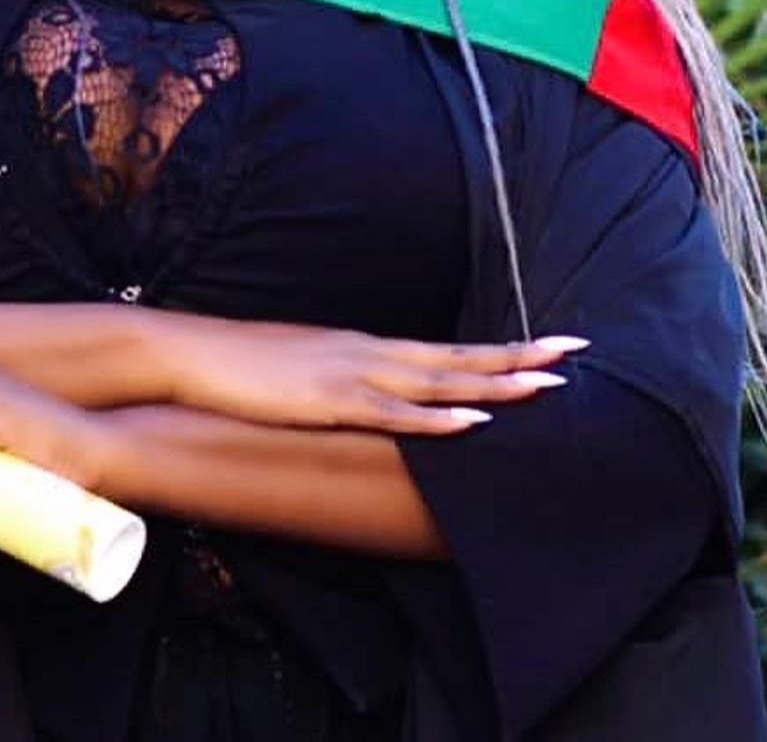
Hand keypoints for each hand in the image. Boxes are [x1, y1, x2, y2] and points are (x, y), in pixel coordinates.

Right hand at [164, 319, 587, 433]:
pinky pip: (391, 415)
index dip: (501, 348)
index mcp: (366, 346)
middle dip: (517, 357)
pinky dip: (435, 419)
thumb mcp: (307, 365)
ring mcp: (350, 375)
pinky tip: (470, 423)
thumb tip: (379, 392)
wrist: (192, 352)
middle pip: (456, 358)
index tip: (551, 343)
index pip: (447, 348)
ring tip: (545, 387)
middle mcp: (368, 352)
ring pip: (436, 381)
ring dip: (492, 385)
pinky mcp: (327, 402)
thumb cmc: (245, 363)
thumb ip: (347, 376)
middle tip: (574, 353)